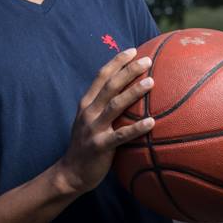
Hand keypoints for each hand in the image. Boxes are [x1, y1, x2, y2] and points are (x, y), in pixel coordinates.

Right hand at [55, 48, 154, 194]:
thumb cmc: (86, 144)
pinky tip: (152, 122)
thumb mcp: (89, 120)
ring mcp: (93, 128)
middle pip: (110, 85)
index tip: (132, 50)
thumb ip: (103, 106)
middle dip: (128, 70)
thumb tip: (127, 93)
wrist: (70, 172)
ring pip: (115, 105)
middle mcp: (88, 112)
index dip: (116, 62)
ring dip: (133, 92)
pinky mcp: (100, 146)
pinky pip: (121, 135)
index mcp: (86, 103)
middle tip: (147, 60)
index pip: (101, 76)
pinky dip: (136, 128)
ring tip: (150, 82)